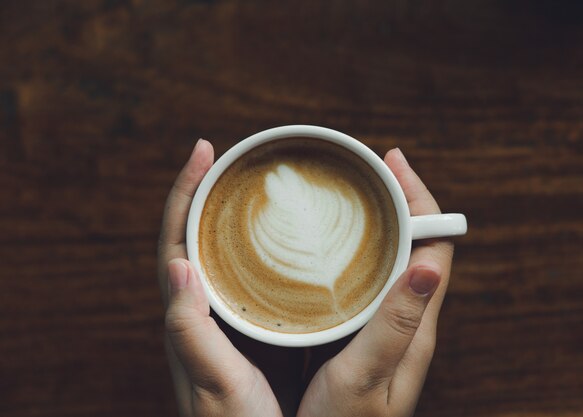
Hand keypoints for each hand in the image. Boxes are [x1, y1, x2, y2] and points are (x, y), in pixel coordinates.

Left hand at [157, 139, 282, 416]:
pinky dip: (277, 245)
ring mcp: (233, 311)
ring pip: (233, 248)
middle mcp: (206, 304)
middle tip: (242, 157)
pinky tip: (302, 238)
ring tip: (274, 183)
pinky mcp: (260, 322)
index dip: (185, 191)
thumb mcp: (212, 382)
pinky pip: (262, 271)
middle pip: (203, 232)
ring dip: (247, 212)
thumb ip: (192, 333)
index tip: (203, 150)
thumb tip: (178, 268)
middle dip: (217, 189)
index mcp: (188, 313)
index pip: (176, 237)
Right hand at [296, 148, 453, 416]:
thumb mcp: (369, 376)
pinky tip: (327, 247)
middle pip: (414, 242)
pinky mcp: (360, 331)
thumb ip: (396, 325)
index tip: (393, 161)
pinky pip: (366, 278)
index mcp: (416, 321)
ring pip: (390, 258)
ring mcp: (384, 323)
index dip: (420, 199)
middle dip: (396, 200)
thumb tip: (430, 264)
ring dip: (376, 221)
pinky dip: (354, 250)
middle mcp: (406, 316)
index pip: (434, 244)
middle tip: (366, 168)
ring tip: (348, 193)